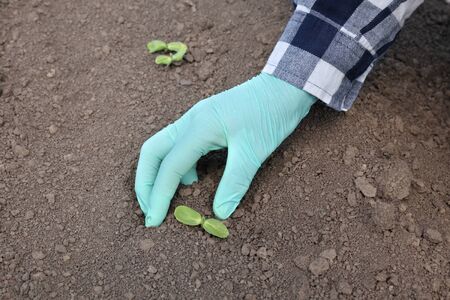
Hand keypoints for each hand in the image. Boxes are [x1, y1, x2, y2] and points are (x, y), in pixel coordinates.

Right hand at [135, 73, 315, 225]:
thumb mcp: (253, 152)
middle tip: (150, 210)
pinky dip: (177, 166)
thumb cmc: (270, 115)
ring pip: (162, 147)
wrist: (284, 87)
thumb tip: (219, 214)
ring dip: (159, 174)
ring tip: (166, 199)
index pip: (169, 167)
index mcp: (199, 127)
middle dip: (145, 182)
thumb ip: (234, 183)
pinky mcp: (203, 122)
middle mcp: (190, 121)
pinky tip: (191, 180)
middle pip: (152, 152)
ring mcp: (195, 119)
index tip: (154, 221)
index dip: (159, 196)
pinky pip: (179, 145)